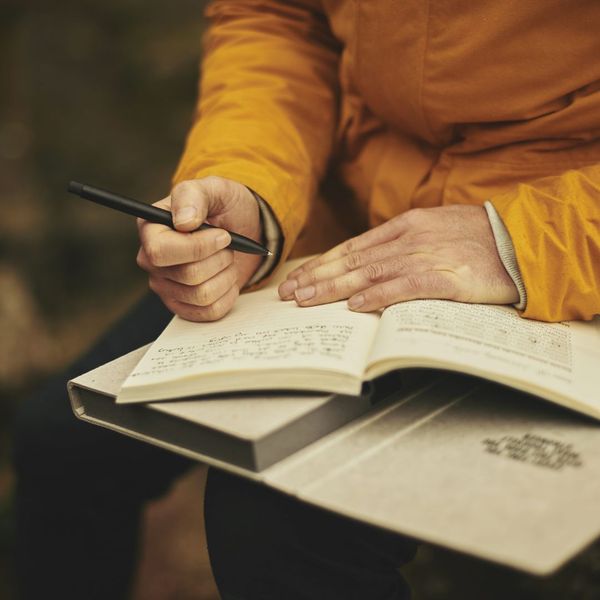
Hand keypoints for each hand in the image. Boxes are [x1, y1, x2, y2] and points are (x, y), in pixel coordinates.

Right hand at [137, 176, 262, 320]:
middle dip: (219, 259)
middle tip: (228, 245)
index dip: (197, 248)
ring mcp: (166, 286)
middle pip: (188, 275)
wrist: (242, 229)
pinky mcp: (184, 306)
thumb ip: (194, 196)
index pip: (160, 252)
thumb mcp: (214, 189)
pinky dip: (228, 295)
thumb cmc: (224, 207)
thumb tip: (184, 222)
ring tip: (227, 260)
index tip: (223, 235)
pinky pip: (210, 312)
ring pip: (202, 295)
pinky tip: (227, 278)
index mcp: (151, 229)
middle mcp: (152, 261)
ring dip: (226, 276)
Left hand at [278, 205, 518, 310]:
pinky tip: (355, 306)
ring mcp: (426, 256)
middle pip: (353, 261)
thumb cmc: (478, 238)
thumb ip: (402, 244)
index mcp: (405, 227)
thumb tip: (369, 263)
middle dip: (316, 278)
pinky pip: (405, 287)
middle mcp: (409, 239)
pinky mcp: (447, 277)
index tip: (298, 278)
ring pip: (369, 273)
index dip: (322, 264)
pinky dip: (378, 296)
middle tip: (288, 294)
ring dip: (334, 288)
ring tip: (307, 300)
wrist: (522, 239)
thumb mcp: (434, 230)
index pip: (352, 248)